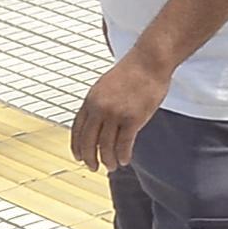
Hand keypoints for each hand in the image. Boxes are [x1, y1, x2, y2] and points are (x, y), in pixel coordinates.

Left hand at [69, 53, 170, 170]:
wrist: (150, 61)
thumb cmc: (133, 71)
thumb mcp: (106, 85)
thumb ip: (100, 103)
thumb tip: (98, 121)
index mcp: (90, 100)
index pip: (77, 129)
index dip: (77, 146)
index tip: (79, 157)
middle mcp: (99, 108)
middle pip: (88, 141)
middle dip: (89, 158)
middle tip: (93, 167)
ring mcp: (115, 114)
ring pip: (106, 146)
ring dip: (108, 160)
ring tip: (112, 167)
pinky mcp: (133, 118)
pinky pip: (124, 144)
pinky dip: (123, 155)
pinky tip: (125, 160)